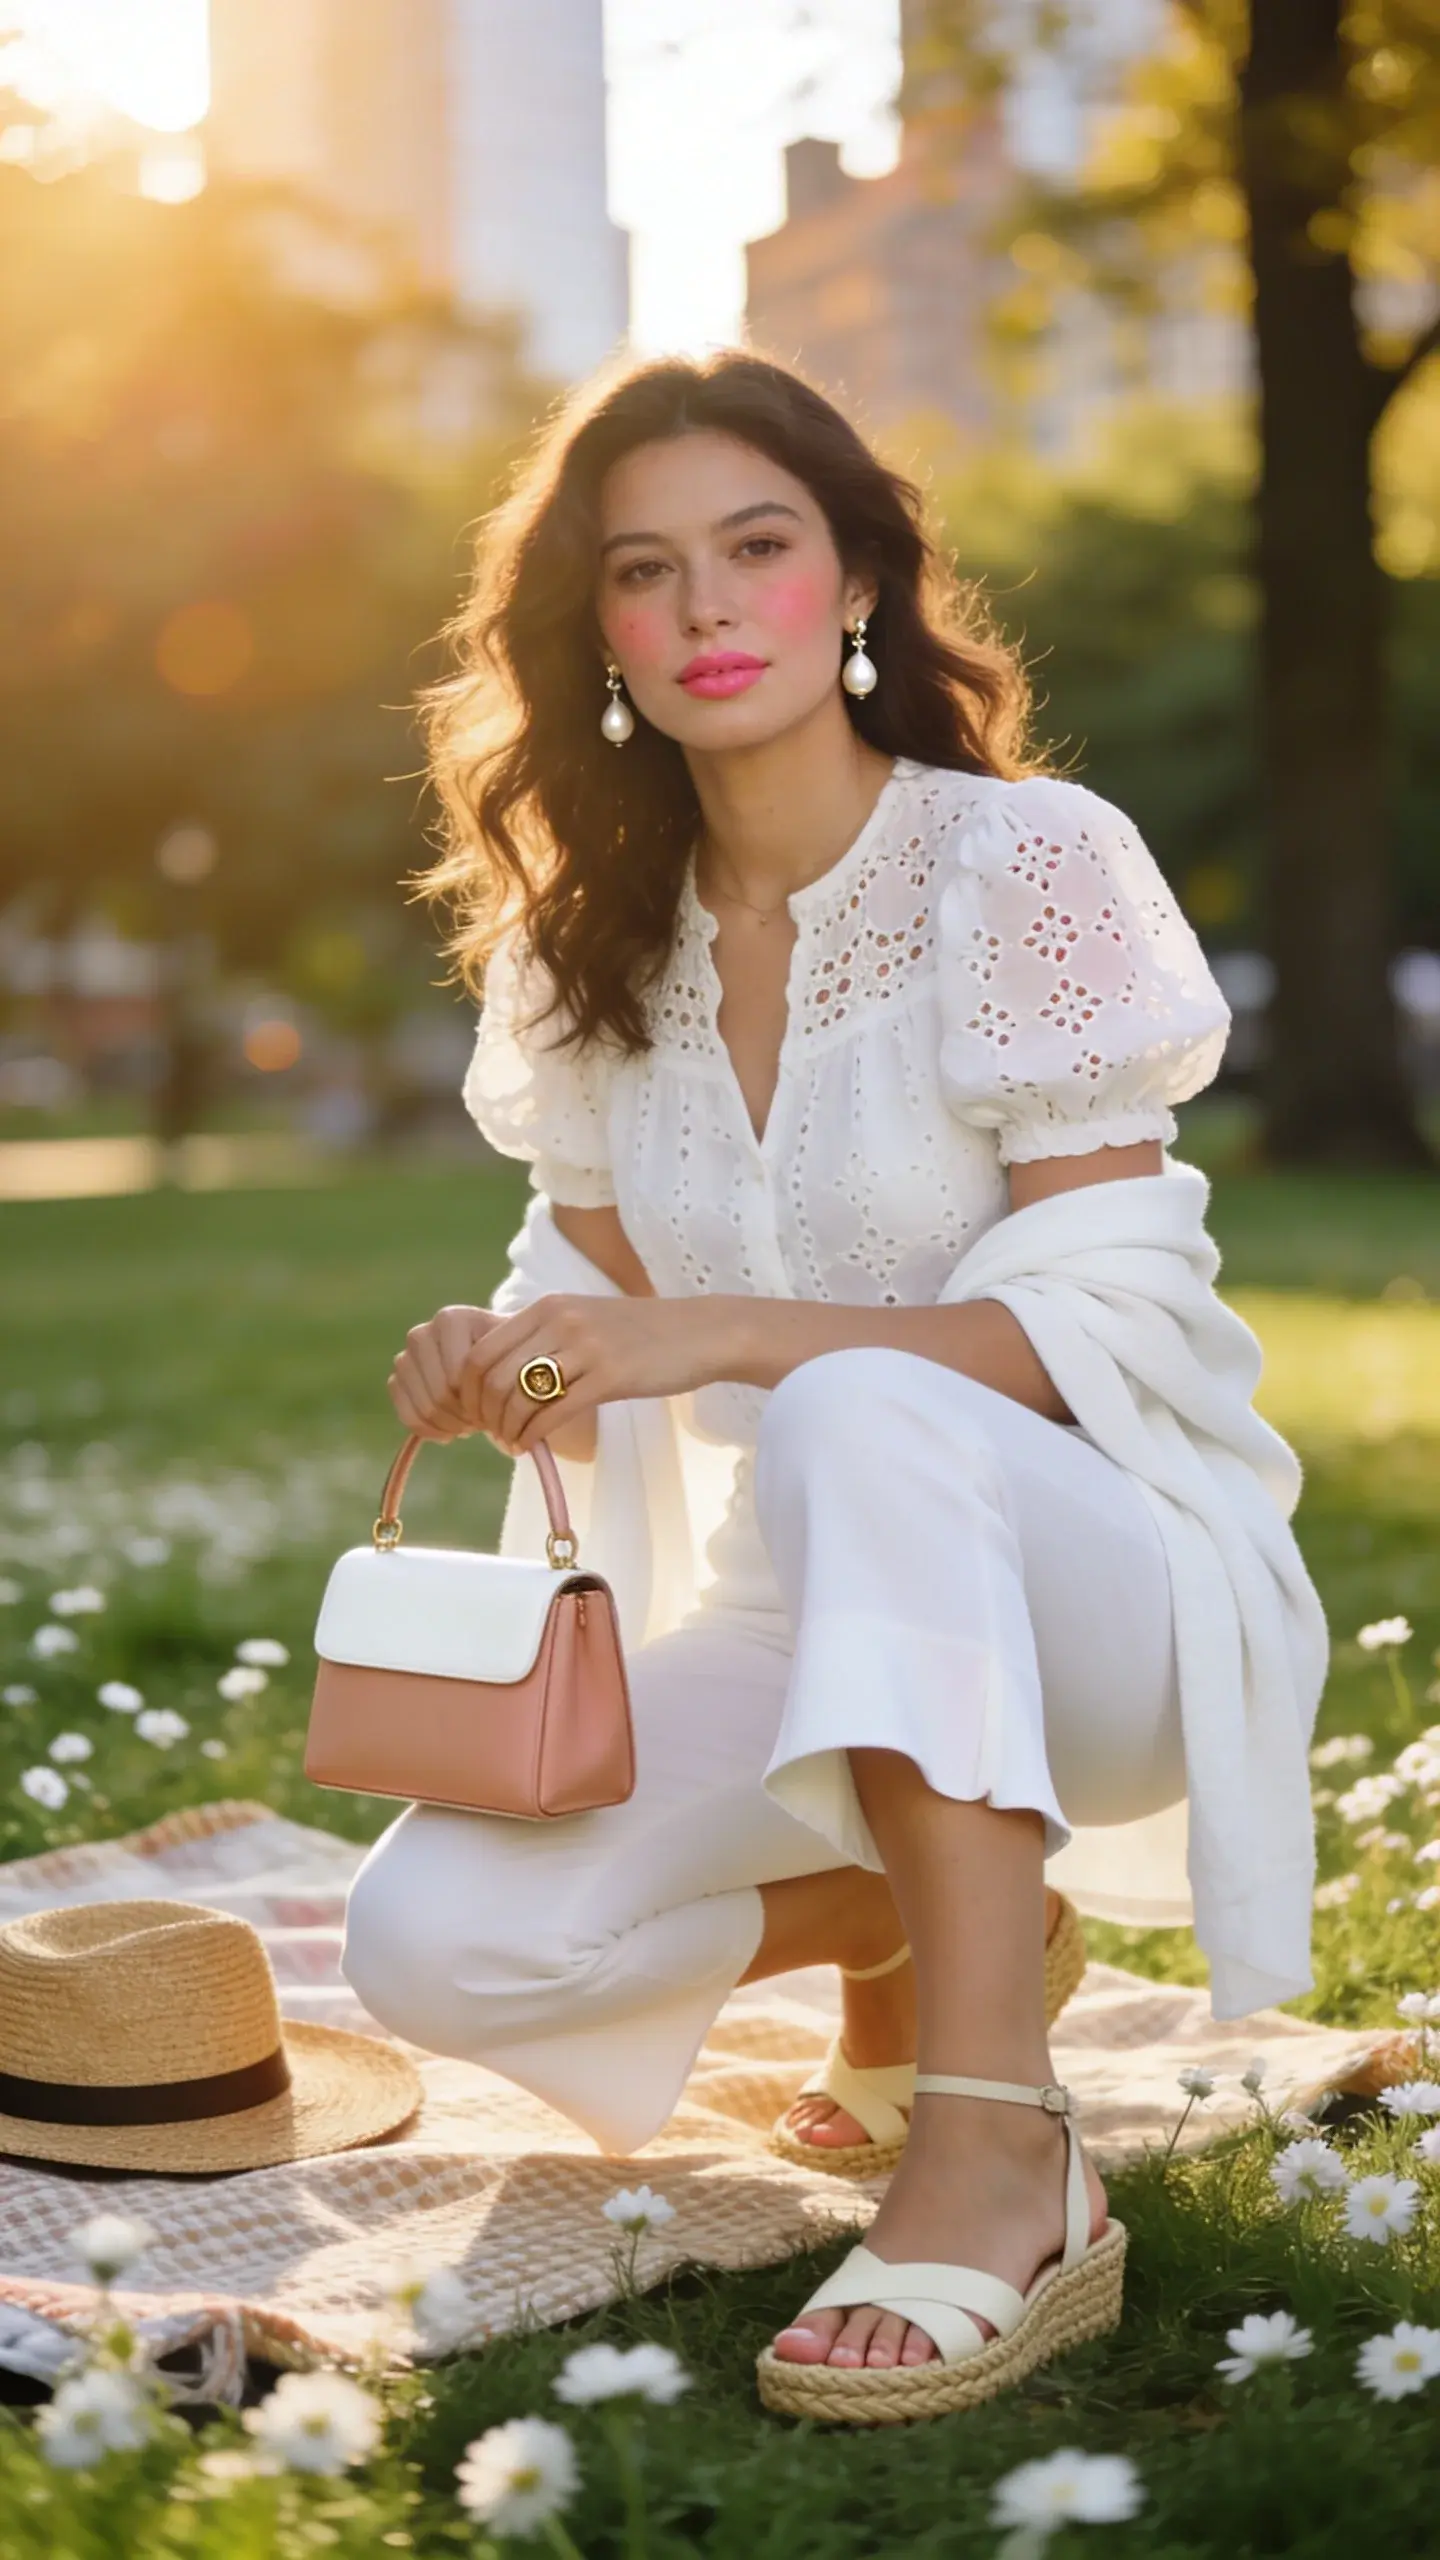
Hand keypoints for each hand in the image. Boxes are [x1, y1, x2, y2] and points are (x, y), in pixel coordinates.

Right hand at [387, 1304, 503, 1443]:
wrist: (490, 1358)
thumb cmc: (506, 1357)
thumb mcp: (514, 1355)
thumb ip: (504, 1371)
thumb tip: (494, 1407)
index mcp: (449, 1320)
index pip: (459, 1376)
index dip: (479, 1399)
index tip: (496, 1404)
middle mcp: (421, 1335)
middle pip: (440, 1394)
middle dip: (465, 1415)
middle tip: (484, 1418)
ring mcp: (405, 1358)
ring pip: (424, 1408)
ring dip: (450, 1424)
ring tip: (470, 1421)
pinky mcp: (397, 1381)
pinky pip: (408, 1416)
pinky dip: (430, 1430)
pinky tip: (450, 1430)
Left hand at [458, 1292, 740, 1455]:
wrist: (702, 1332)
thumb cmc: (642, 1332)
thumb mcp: (586, 1318)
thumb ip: (545, 1335)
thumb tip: (501, 1372)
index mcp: (548, 1306)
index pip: (481, 1350)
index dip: (467, 1389)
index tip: (476, 1411)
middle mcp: (560, 1321)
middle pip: (491, 1377)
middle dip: (483, 1414)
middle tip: (492, 1434)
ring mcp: (585, 1348)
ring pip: (518, 1397)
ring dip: (507, 1430)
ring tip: (512, 1444)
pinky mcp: (610, 1377)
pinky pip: (553, 1414)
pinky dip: (533, 1437)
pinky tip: (533, 1447)